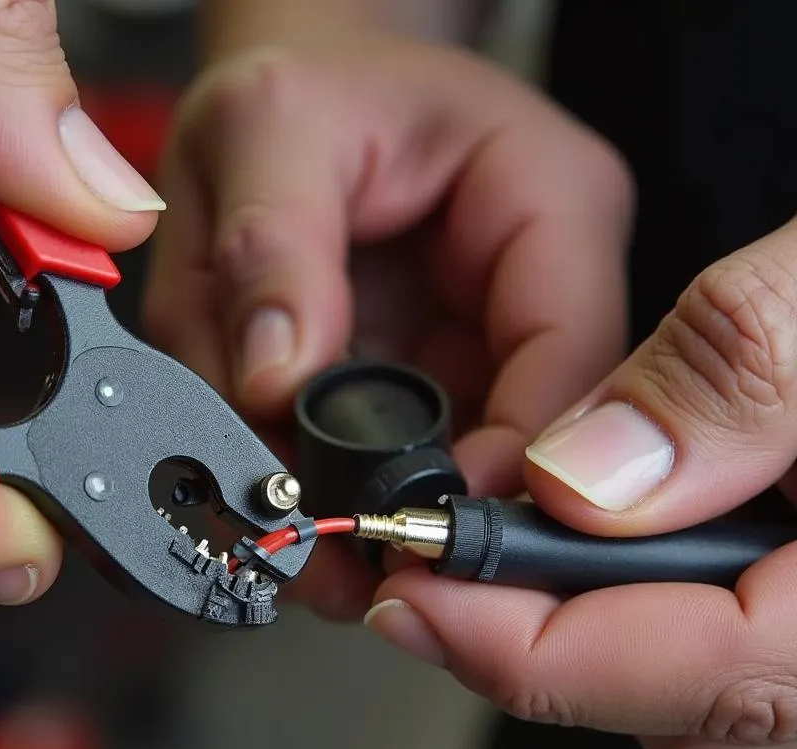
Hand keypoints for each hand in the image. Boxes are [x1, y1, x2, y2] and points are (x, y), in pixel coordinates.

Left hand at [144, 35, 632, 617]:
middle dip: (433, 503)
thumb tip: (280, 387)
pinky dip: (342, 489)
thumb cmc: (299, 95)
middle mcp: (533, 289)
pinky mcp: (429, 385)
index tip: (420, 521)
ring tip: (311, 551)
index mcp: (547, 200)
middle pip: (527, 432)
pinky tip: (299, 506)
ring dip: (380, 509)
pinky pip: (398, 459)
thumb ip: (271, 253)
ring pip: (458, 463)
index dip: (507, 459)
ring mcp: (482, 347)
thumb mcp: (267, 130)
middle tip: (354, 563)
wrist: (287, 109)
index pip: (571, 354)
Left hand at [368, 219, 796, 748]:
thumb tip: (584, 477)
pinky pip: (768, 705)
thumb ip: (742, 375)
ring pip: (723, 730)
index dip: (524, 650)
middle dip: (554, 652)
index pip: (696, 678)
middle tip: (462, 568)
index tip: (413, 601)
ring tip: (561, 553)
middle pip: (692, 722)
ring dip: (615, 655)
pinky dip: (686, 647)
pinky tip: (671, 562)